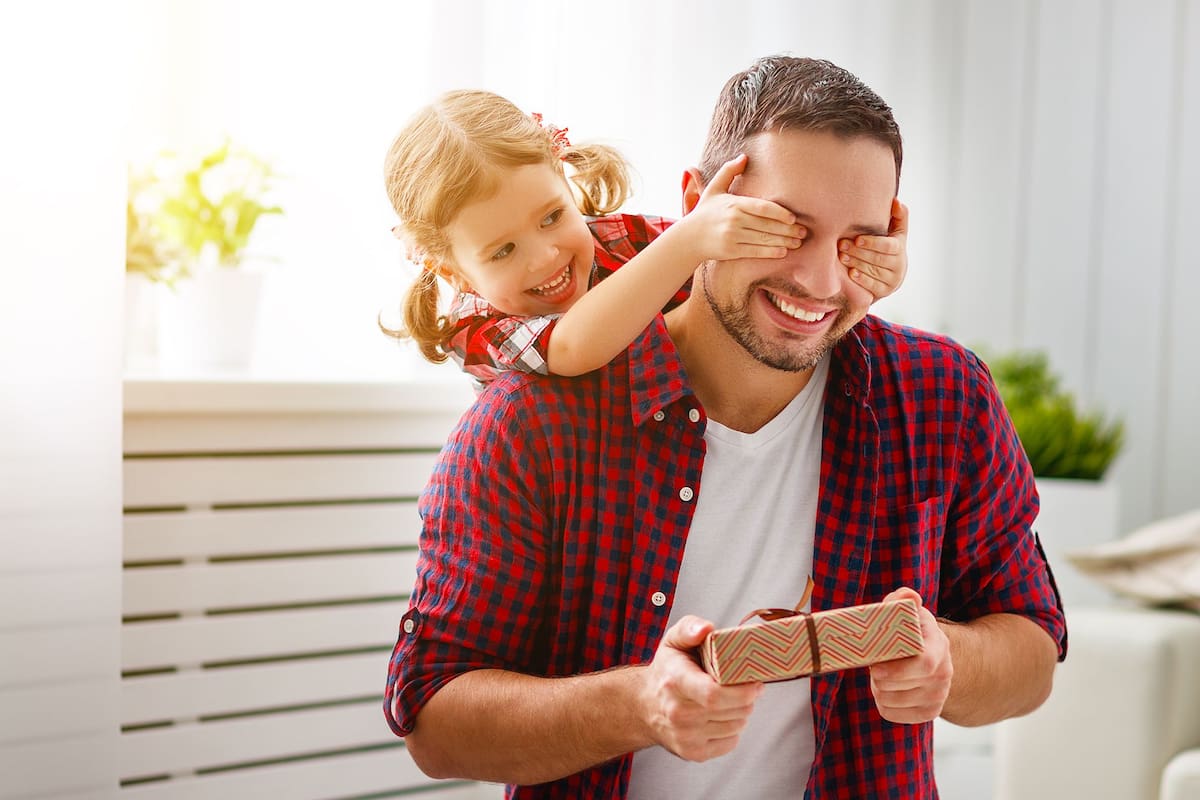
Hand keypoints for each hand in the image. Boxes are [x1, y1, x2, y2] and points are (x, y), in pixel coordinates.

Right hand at [637, 615, 763, 760]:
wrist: (644, 706)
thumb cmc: (666, 670)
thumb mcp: (673, 641)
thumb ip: (690, 628)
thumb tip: (707, 628)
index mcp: (675, 681)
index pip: (713, 694)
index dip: (741, 690)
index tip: (754, 681)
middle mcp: (678, 712)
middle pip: (732, 710)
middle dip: (748, 697)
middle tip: (748, 685)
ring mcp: (685, 736)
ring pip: (736, 726)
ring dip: (743, 712)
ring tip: (733, 699)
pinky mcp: (692, 752)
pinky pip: (730, 742)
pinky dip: (734, 728)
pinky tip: (722, 715)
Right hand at [684, 154, 805, 261]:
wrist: (688, 238)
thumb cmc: (705, 212)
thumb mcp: (714, 189)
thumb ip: (729, 171)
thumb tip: (744, 156)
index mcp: (734, 204)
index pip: (762, 208)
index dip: (780, 213)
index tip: (793, 217)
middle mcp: (734, 220)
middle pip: (767, 225)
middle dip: (788, 230)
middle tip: (804, 232)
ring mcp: (733, 237)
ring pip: (764, 239)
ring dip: (784, 241)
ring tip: (798, 242)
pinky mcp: (732, 251)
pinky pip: (755, 252)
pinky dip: (771, 252)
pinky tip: (783, 251)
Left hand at [841, 199, 908, 300]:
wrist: (890, 275)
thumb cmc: (889, 248)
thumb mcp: (895, 232)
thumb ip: (898, 216)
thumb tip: (896, 201)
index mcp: (900, 249)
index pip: (889, 246)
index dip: (873, 243)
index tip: (857, 239)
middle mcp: (899, 266)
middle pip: (878, 259)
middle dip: (858, 252)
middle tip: (841, 245)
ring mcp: (892, 281)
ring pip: (873, 272)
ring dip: (856, 264)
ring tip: (841, 257)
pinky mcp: (884, 292)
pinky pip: (872, 286)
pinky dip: (861, 279)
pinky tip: (850, 273)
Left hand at [868, 587, 951, 723]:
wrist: (929, 656)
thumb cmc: (910, 630)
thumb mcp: (908, 611)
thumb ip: (903, 599)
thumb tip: (909, 596)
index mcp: (939, 647)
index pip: (924, 664)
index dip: (897, 671)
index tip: (875, 668)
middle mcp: (944, 674)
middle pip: (900, 687)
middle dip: (879, 678)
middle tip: (874, 666)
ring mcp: (938, 697)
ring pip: (891, 701)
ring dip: (878, 689)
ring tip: (882, 675)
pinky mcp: (928, 713)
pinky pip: (892, 714)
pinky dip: (883, 703)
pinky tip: (888, 689)